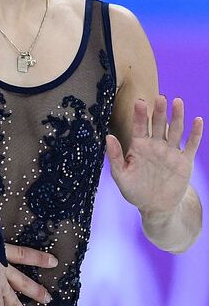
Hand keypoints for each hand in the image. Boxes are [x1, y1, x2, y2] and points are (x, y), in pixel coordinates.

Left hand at [106, 95, 202, 217]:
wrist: (156, 207)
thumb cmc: (135, 190)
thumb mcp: (121, 176)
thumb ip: (115, 157)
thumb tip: (108, 137)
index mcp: (139, 146)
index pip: (139, 126)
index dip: (139, 114)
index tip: (139, 102)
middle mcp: (155, 145)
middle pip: (158, 124)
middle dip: (159, 111)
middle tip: (160, 97)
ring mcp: (170, 152)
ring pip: (175, 130)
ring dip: (177, 116)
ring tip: (177, 101)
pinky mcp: (184, 161)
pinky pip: (190, 145)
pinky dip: (195, 133)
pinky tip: (197, 120)